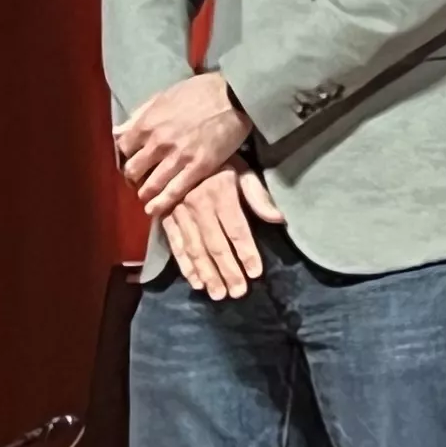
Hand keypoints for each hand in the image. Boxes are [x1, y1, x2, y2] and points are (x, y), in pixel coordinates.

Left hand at [115, 69, 251, 218]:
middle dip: (133, 176)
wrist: (236, 95)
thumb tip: (117, 131)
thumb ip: (140, 115)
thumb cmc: (201, 91)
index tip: (134, 158)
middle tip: (141, 178)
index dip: (127, 155)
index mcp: (147, 124)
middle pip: (132, 170)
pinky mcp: (199, 167)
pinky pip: (175, 191)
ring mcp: (179, 157)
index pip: (122, 148)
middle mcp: (158, 143)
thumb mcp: (164, 96)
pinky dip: (162, 203)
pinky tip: (155, 209)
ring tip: (147, 195)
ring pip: (150, 185)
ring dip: (145, 192)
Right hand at [161, 164, 282, 302]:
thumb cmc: (219, 163)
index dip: (246, 253)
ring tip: (218, 294)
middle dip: (227, 271)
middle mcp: (198, 206)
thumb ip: (258, 196)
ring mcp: (179, 214)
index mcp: (220, 194)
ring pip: (194, 250)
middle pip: (215, 245)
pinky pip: (175, 245)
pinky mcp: (166, 219)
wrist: (179, 152)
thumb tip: (279, 219)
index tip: (255, 273)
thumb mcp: (243, 172)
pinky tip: (195, 281)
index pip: (236, 230)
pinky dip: (185, 265)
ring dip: (207, 274)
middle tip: (238, 293)